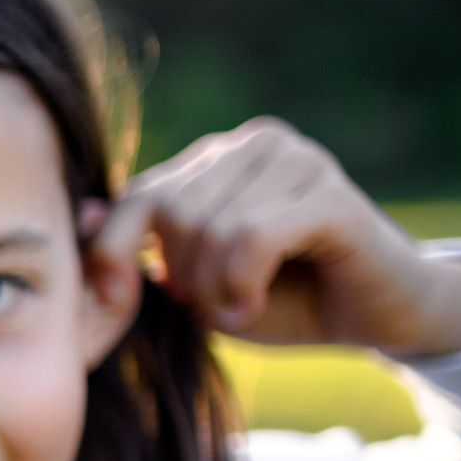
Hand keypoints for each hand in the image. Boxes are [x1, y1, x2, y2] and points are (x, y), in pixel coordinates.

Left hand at [84, 117, 460, 356]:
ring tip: (242, 304)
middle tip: (214, 305)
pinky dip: (241, 285)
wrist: (379, 316)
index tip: (115, 300)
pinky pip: (250, 239)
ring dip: (213, 290)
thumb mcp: (197, 284)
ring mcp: (297, 160)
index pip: (139, 193)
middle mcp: (256, 144)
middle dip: (180, 278)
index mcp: (219, 158)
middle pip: (169, 213)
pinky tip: (255, 303)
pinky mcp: (330, 194)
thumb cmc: (284, 299)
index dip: (112, 251)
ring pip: (208, 228)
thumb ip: (143, 251)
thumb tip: (82, 214)